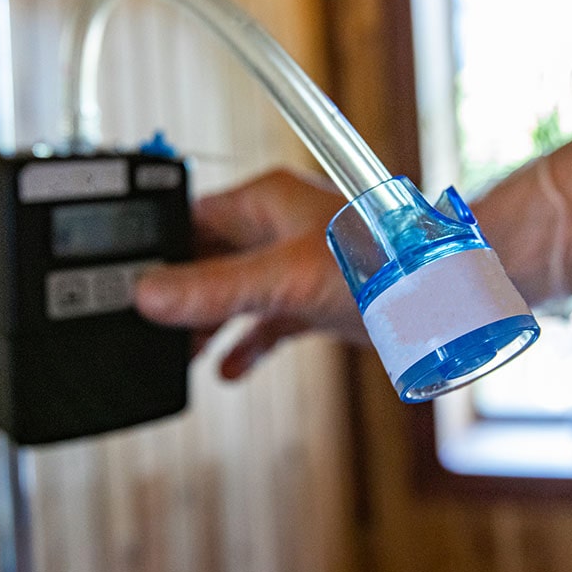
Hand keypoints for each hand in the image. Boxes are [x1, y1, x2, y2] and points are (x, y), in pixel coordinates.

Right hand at [134, 168, 368, 378]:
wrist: (446, 298)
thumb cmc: (385, 264)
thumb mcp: (286, 277)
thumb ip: (216, 289)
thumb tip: (151, 295)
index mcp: (265, 202)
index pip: (191, 217)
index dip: (156, 246)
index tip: (125, 278)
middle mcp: (277, 228)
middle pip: (208, 257)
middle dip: (178, 291)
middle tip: (144, 324)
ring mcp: (297, 265)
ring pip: (234, 291)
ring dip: (206, 321)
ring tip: (173, 352)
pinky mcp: (315, 299)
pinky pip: (266, 320)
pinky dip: (246, 343)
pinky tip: (228, 370)